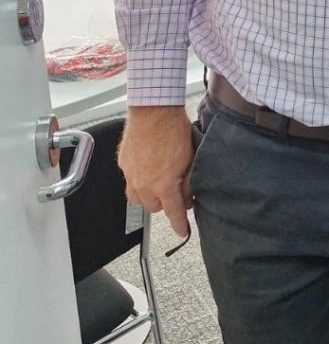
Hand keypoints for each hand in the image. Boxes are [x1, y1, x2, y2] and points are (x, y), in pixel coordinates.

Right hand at [118, 105, 194, 237]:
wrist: (153, 110)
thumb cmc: (174, 129)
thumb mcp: (190, 158)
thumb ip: (188, 182)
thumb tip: (188, 196)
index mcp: (163, 185)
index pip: (173, 212)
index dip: (179, 225)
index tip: (182, 232)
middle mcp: (144, 184)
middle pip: (153, 207)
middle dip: (164, 201)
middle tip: (175, 188)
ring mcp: (131, 174)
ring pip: (138, 197)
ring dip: (149, 194)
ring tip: (159, 180)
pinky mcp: (123, 164)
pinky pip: (130, 180)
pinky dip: (140, 178)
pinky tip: (149, 165)